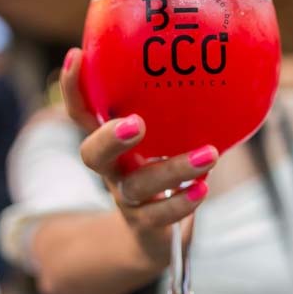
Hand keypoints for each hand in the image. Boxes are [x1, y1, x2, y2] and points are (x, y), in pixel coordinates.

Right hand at [60, 48, 216, 268]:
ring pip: (140, 186)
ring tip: (209, 155)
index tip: (77, 55)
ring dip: (174, 169)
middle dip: (110, 138)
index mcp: (110, 141)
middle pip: (92, 154)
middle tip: (135, 124)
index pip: (83, 112)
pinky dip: (183, 201)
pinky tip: (203, 187)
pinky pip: (161, 216)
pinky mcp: (147, 226)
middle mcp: (111, 169)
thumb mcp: (163, 139)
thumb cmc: (160, 170)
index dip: (74, 87)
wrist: (152, 238)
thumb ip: (177, 110)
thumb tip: (219, 63)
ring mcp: (127, 199)